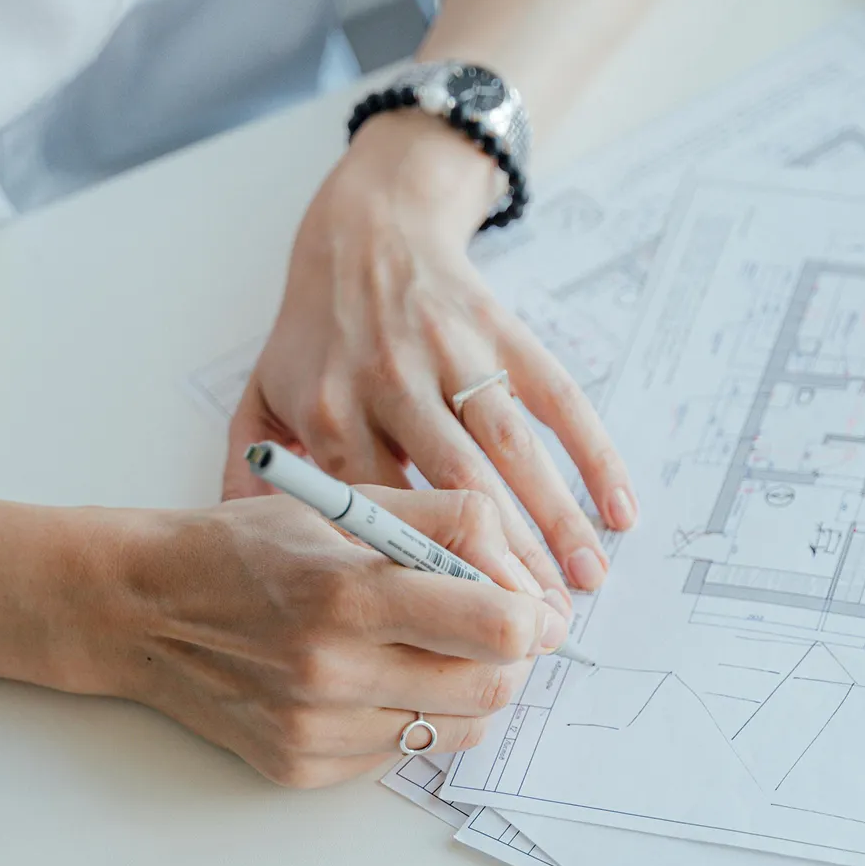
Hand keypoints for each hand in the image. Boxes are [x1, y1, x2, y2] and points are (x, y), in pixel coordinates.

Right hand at [98, 486, 569, 787]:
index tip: (527, 602)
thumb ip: (446, 524)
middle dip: (511, 657)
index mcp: (348, 593)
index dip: (530, 614)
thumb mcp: (343, 504)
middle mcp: (332, 672)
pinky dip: (408, 714)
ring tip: (429, 645)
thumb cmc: (245, 544)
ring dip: (464, 687)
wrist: (142, 605)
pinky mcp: (301, 767)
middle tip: (491, 625)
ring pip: (453, 728)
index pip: (495, 627)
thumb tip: (524, 576)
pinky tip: (373, 675)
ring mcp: (315, 731)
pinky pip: (399, 752)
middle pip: (491, 689)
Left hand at [222, 112, 637, 595]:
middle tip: (539, 627)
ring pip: (512, 450)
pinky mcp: (504, 333)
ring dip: (556, 520)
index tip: (454, 635)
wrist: (367, 230)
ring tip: (586, 581)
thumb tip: (244, 555)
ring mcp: (456, 355)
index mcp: (332, 412)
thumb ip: (250, 472)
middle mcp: (395, 384)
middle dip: (503, 565)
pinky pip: (559, 397)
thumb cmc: (315, 331)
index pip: (380, 513)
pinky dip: (595, 452)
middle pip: (456, 489)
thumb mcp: (261, 395)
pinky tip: (619, 506)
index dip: (422, 576)